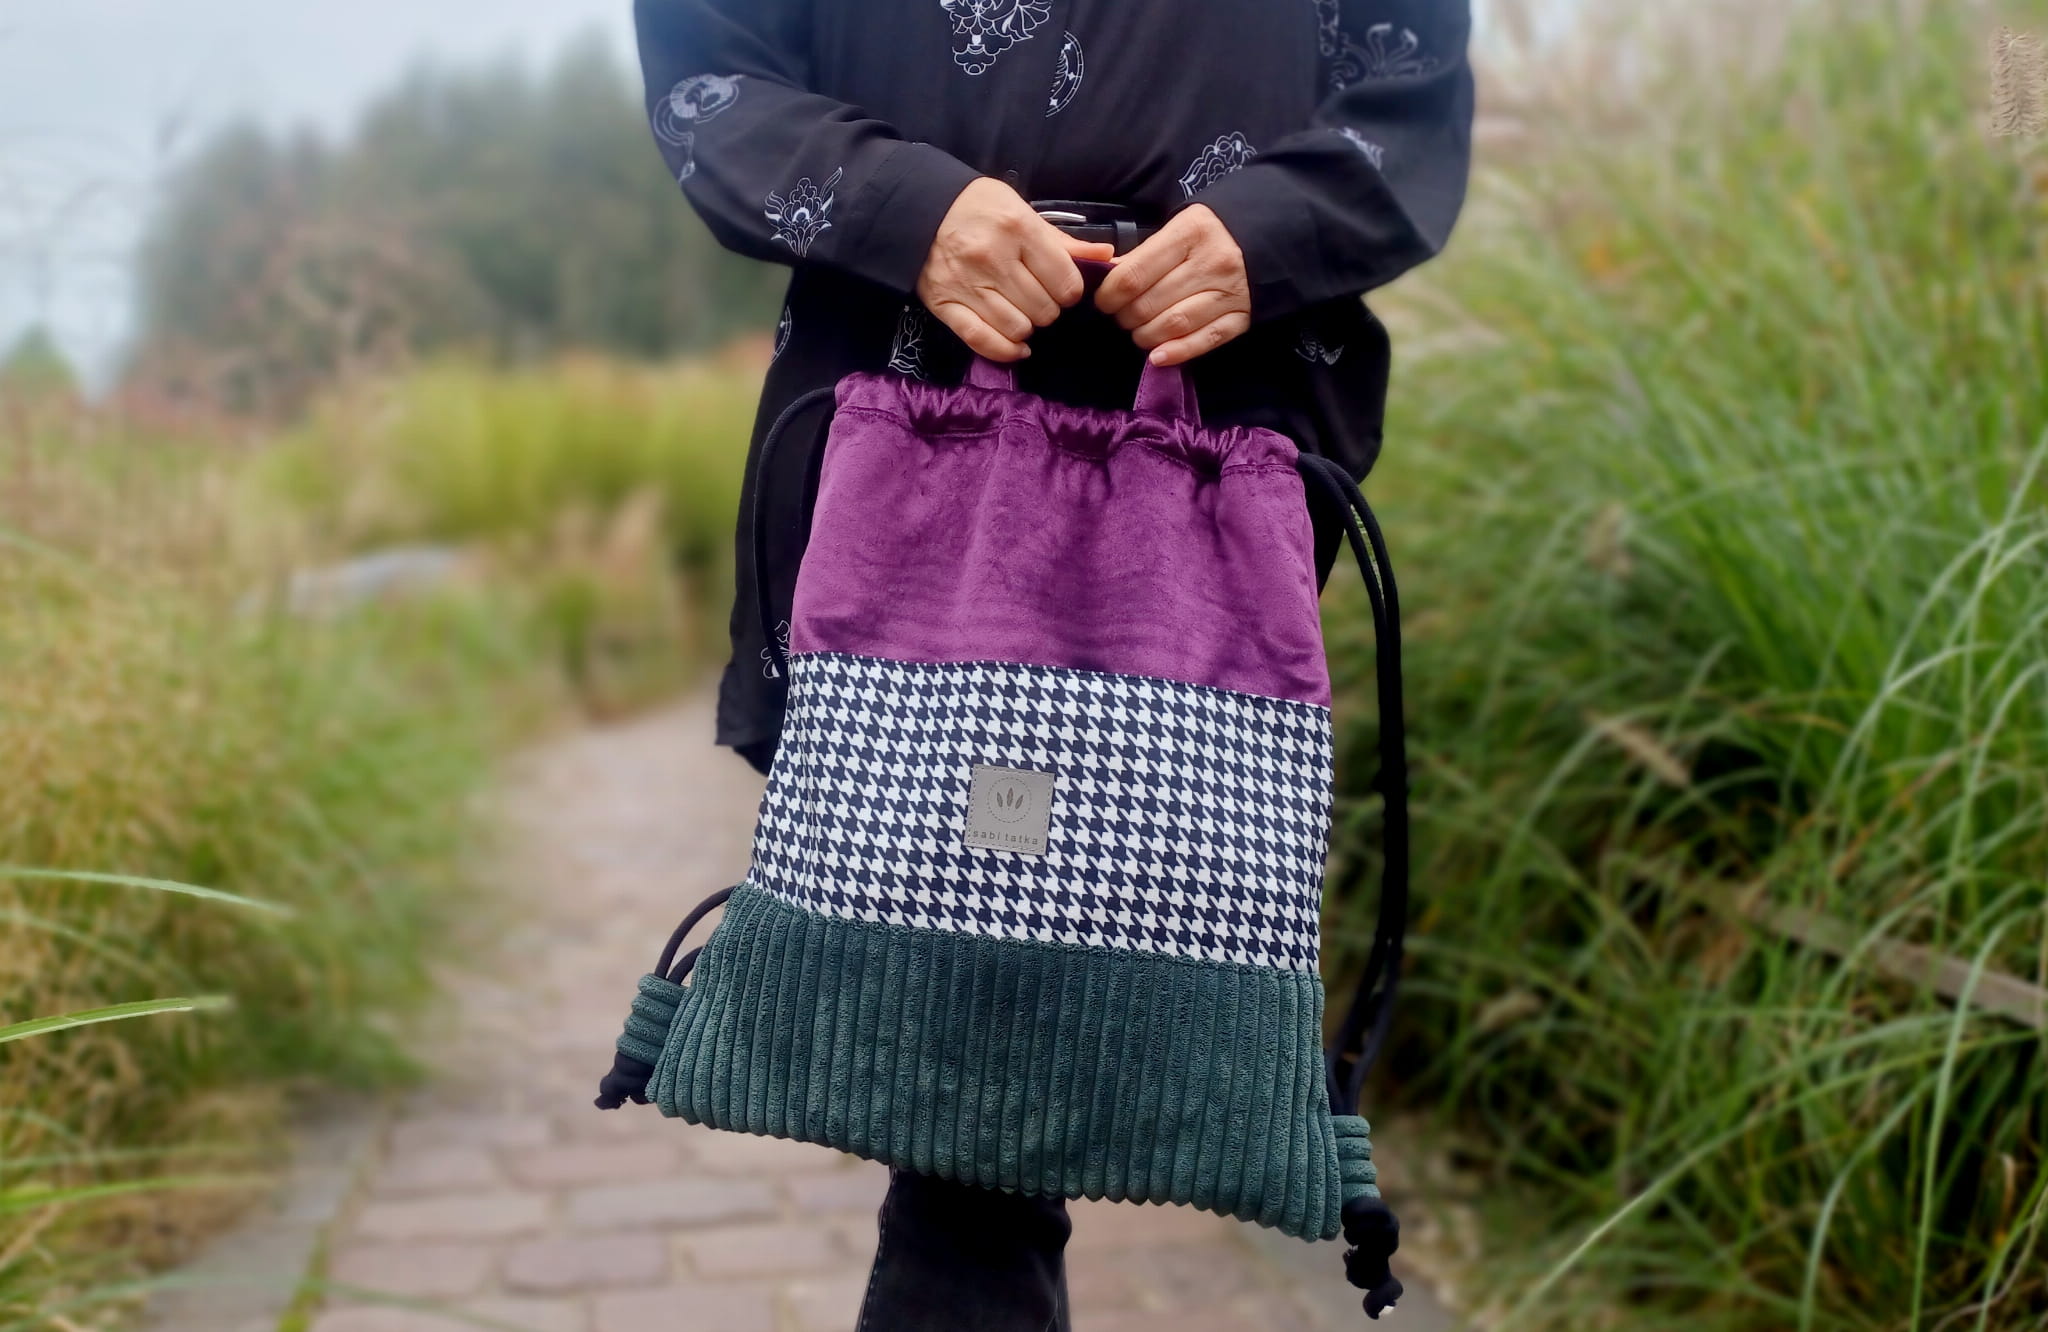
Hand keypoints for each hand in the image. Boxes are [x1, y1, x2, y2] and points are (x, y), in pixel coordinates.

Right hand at [917, 178, 1115, 361]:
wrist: (918, 209)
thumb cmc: (978, 208)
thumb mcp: (1021, 210)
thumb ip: (1062, 240)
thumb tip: (1106, 256)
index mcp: (1017, 228)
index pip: (1065, 281)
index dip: (1070, 290)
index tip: (1061, 286)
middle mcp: (993, 257)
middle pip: (1045, 309)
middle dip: (1049, 308)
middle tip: (1039, 297)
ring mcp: (967, 284)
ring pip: (1019, 328)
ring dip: (1028, 327)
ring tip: (1022, 312)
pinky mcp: (945, 305)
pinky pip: (982, 341)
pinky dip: (1005, 350)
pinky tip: (1017, 346)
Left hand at [1095, 204, 1250, 366]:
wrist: (1271, 238)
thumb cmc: (1213, 233)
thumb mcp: (1180, 227)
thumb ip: (1146, 253)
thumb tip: (1109, 279)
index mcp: (1191, 232)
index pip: (1135, 274)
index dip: (1110, 295)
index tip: (1104, 301)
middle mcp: (1213, 262)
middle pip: (1150, 303)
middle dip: (1126, 317)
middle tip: (1122, 317)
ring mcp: (1230, 292)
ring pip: (1174, 324)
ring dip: (1146, 336)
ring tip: (1139, 333)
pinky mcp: (1243, 316)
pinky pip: (1205, 340)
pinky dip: (1178, 352)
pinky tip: (1158, 357)